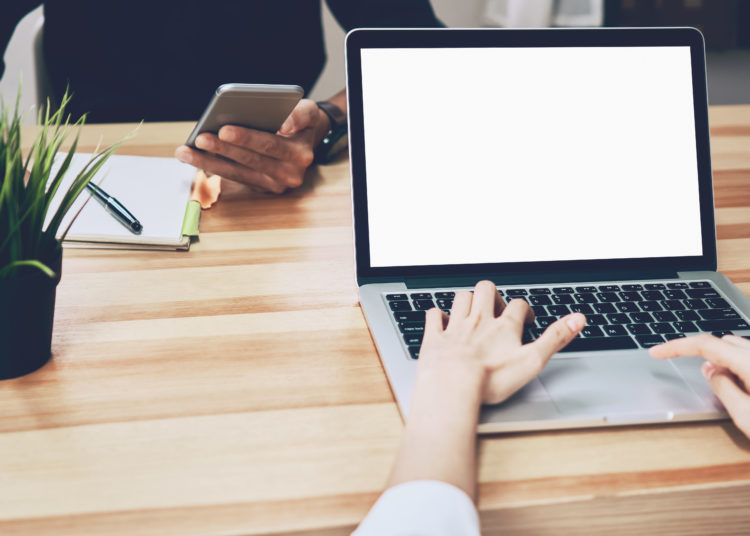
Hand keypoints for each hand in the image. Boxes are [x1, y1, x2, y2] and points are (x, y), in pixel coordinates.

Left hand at [174, 99, 329, 193]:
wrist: (306, 144)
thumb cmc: (302, 124)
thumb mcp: (309, 113)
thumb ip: (300, 115)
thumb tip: (284, 125)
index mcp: (300, 154)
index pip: (271, 144)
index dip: (247, 138)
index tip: (224, 129)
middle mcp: (289, 174)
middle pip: (250, 160)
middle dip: (223, 149)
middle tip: (200, 137)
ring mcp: (275, 184)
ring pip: (238, 173)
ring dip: (209, 162)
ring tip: (185, 152)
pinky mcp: (261, 187)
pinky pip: (235, 177)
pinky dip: (214, 167)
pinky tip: (194, 157)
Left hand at [418, 280, 585, 404]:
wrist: (453, 386)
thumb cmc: (491, 378)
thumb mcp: (533, 360)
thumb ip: (556, 338)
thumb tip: (578, 319)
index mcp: (503, 326)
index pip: (517, 305)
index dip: (523, 310)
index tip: (525, 319)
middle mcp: (479, 321)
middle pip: (486, 290)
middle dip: (493, 295)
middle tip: (496, 310)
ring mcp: (455, 327)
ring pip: (461, 297)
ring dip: (468, 300)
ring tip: (473, 312)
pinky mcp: (435, 338)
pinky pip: (433, 315)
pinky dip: (438, 315)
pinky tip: (441, 320)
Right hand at [650, 334, 749, 437]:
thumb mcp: (744, 415)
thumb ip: (722, 388)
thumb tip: (709, 370)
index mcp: (748, 362)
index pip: (704, 344)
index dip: (675, 347)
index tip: (655, 352)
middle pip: (721, 343)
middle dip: (703, 355)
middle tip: (698, 378)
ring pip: (736, 349)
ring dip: (722, 361)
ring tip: (728, 389)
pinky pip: (748, 357)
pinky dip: (737, 366)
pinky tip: (744, 388)